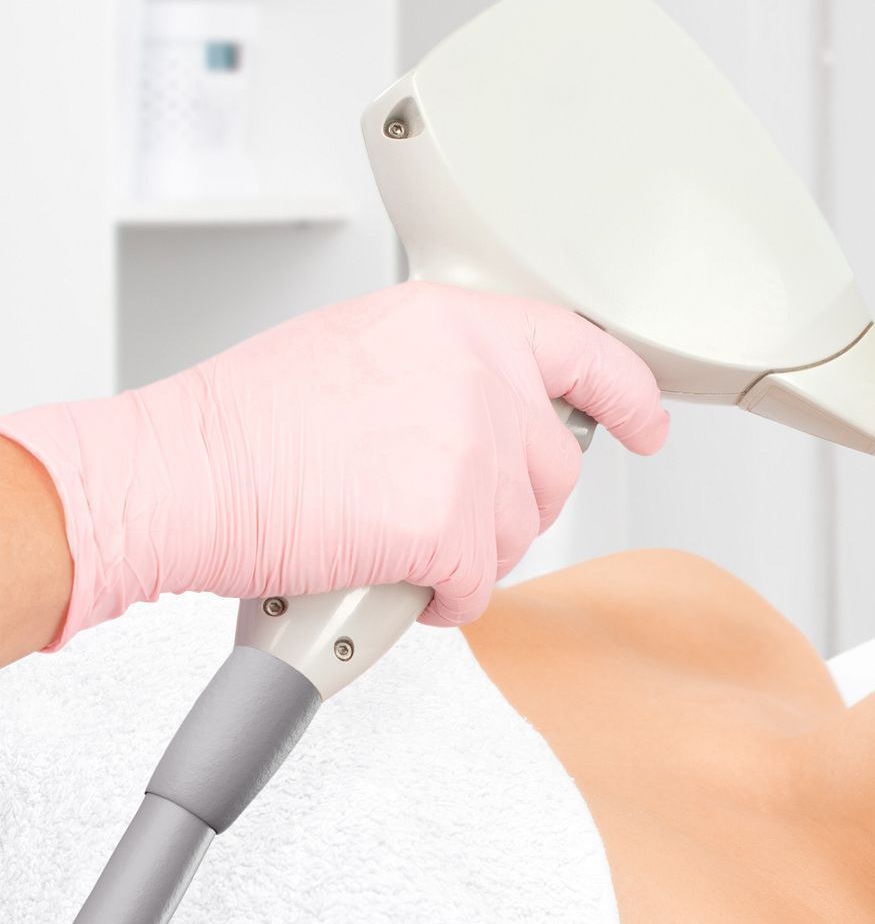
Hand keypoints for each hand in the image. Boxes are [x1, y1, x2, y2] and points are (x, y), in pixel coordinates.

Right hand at [0, 282, 668, 649]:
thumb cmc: (241, 425)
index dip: (627, 395)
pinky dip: (440, 599)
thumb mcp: (359, 350)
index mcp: (456, 324)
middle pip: (553, 467)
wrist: (179, 473)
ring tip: (386, 538)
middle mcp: (478, 376)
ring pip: (520, 532)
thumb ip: (439, 373)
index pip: (582, 349)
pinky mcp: (451, 524)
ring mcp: (471, 450)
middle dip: (506, 506)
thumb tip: (479, 416)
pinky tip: (388, 580)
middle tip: (435, 514)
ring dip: (466, 553)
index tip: (645, 423)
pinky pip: (480, 586)